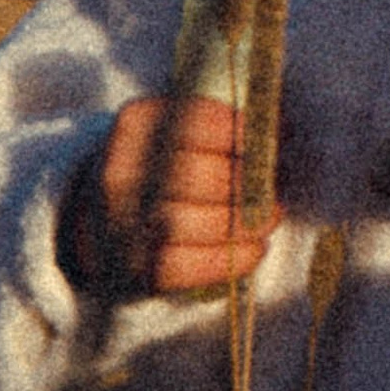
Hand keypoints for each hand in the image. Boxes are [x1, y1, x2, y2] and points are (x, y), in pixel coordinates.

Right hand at [58, 94, 276, 298]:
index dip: (244, 134)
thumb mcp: (180, 131)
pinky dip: (232, 259)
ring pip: (193, 223)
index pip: (197, 122)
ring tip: (269, 218)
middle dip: (248, 185)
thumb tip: (284, 134)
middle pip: (197, 176)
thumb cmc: (164, 167)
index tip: (277, 142)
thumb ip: (224, 128)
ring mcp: (122, 223)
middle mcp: (120, 172)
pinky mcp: (134, 268)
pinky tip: (253, 248)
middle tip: (275, 191)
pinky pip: (188, 266)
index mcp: (136, 124)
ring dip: (246, 223)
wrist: (104, 218)